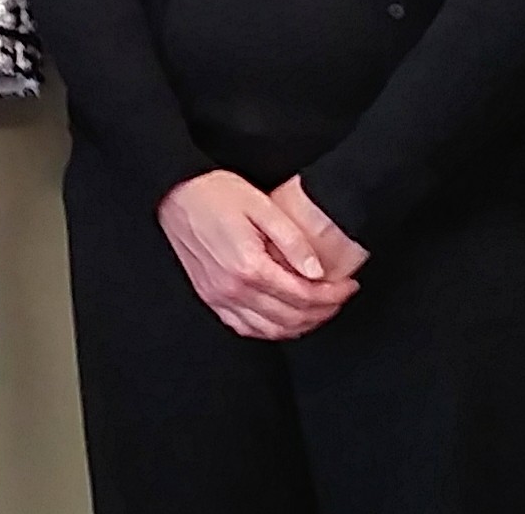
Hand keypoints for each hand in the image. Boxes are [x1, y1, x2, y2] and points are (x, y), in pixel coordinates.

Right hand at [157, 170, 356, 339]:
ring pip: (270, 330)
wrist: (175, 193)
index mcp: (249, 266)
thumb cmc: (214, 193)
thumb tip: (317, 271)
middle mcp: (233, 289)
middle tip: (340, 298)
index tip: (348, 286)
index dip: (333, 295)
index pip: (303, 295)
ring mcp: (219, 297)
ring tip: (319, 309)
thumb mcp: (262, 205)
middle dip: (323, 312)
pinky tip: (284, 319)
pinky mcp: (210, 297)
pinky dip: (271, 330)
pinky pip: (245, 328)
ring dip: (300, 325)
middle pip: (290, 317)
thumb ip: (292, 240)